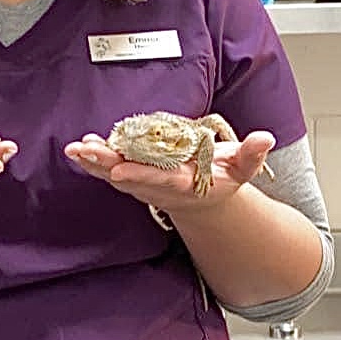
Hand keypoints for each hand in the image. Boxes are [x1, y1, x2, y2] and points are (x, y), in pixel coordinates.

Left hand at [64, 129, 274, 217]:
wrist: (202, 201)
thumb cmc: (221, 179)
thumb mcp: (243, 168)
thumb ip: (252, 154)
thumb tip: (265, 137)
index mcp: (184, 184)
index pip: (159, 180)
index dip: (139, 175)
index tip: (119, 170)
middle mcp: (159, 187)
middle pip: (128, 177)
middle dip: (105, 164)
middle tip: (84, 150)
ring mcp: (143, 184)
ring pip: (114, 174)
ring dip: (93, 162)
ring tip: (75, 148)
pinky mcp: (133, 178)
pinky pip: (110, 170)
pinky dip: (94, 160)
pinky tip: (81, 147)